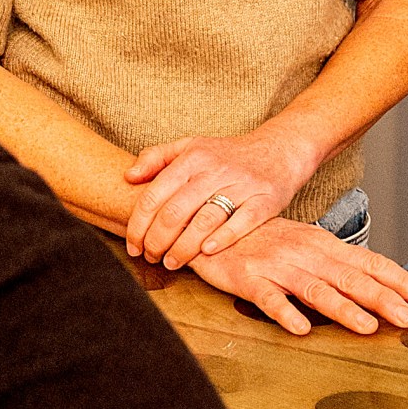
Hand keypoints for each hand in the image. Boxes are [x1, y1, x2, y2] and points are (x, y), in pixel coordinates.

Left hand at [124, 125, 318, 264]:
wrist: (279, 149)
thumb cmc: (228, 154)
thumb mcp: (191, 146)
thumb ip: (156, 157)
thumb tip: (128, 176)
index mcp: (192, 157)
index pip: (155, 196)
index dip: (138, 226)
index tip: (133, 245)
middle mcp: (215, 170)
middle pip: (175, 213)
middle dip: (156, 242)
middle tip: (150, 258)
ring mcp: (241, 185)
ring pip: (204, 221)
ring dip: (183, 248)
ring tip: (171, 263)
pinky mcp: (264, 200)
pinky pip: (241, 223)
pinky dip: (221, 239)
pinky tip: (206, 253)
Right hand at [187, 218, 407, 335]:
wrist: (213, 224)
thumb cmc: (263, 238)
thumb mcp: (306, 245)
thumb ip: (338, 266)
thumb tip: (376, 286)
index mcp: (324, 246)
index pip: (371, 263)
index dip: (399, 282)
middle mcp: (306, 254)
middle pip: (351, 278)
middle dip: (383, 299)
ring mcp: (278, 267)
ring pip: (316, 289)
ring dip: (344, 309)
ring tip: (366, 326)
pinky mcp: (249, 280)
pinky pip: (269, 299)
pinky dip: (286, 313)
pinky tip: (300, 329)